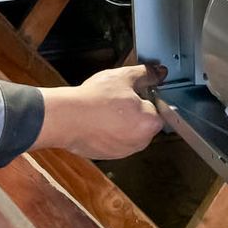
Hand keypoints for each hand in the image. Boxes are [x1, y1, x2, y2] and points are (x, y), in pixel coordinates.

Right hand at [35, 63, 165, 158]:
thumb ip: (147, 73)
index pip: (157, 108)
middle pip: (143, 122)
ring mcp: (124, 151)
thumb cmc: (95, 99)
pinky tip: (97, 120)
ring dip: (120, 122)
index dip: (144, 97)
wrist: (66, 118)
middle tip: (116, 99)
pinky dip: (108, 132)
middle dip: (133, 111)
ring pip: (128, 132)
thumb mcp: (124, 77)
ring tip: (104, 109)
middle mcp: (141, 142)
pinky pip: (113, 141)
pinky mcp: (107, 156)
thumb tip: (160, 72)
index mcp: (150, 123)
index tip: (131, 92)